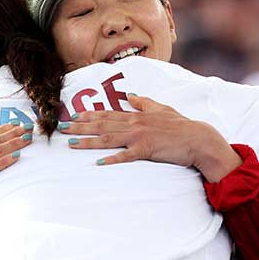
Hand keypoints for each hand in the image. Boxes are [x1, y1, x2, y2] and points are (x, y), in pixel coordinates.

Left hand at [60, 95, 241, 181]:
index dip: (87, 115)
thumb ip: (144, 102)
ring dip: (88, 141)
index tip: (71, 116)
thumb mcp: (161, 108)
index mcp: (136, 114)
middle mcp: (134, 123)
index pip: (106, 113)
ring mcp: (139, 136)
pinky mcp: (147, 149)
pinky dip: (112, 159)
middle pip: (101, 124)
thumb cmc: (179, 125)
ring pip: (108, 138)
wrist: (197, 138)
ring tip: (71, 144)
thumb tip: (131, 96)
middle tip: (61, 129)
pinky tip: (99, 163)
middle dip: (79, 126)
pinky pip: (126, 155)